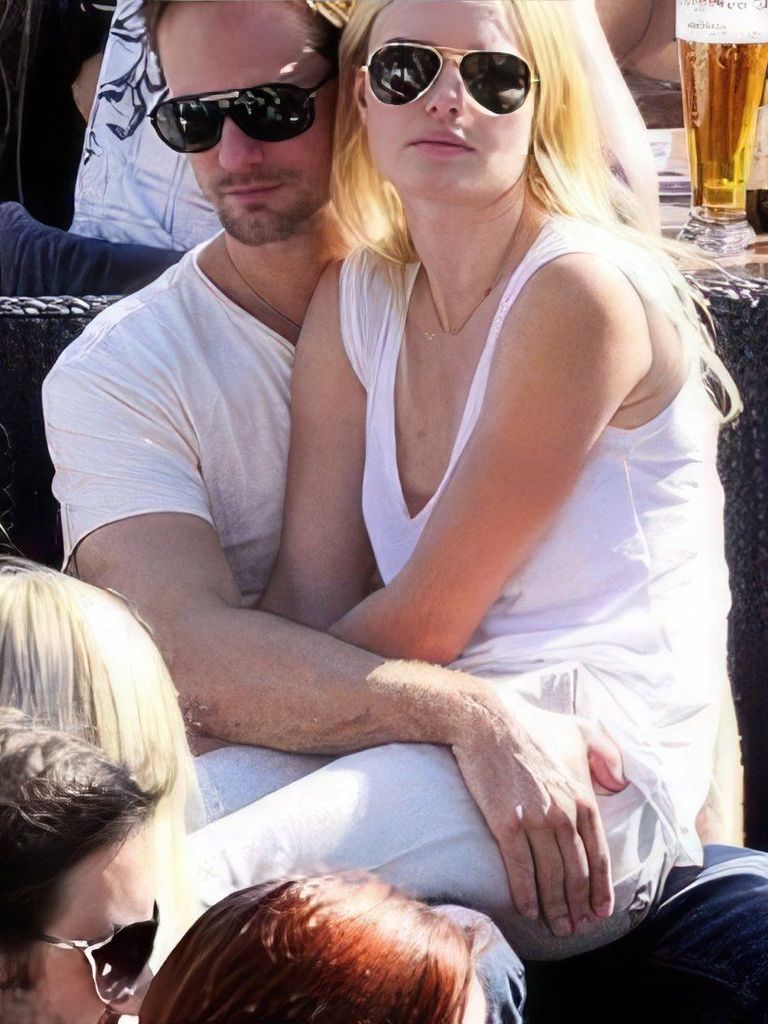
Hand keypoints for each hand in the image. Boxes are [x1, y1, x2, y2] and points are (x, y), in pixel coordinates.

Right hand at [452, 697, 619, 937]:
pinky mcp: (505, 825)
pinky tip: (529, 911)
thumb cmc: (531, 724)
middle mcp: (563, 814)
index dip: (601, 887)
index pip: (598, 854)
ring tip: (557, 927)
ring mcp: (534, 821)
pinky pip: (519, 869)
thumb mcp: (580, 730)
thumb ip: (607, 754)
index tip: (601, 910)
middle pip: (576, 872)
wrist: (485, 721)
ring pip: (550, 877)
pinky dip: (526, 894)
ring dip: (556, 908)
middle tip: (579, 927)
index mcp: (583, 797)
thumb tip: (620, 783)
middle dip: (580, 905)